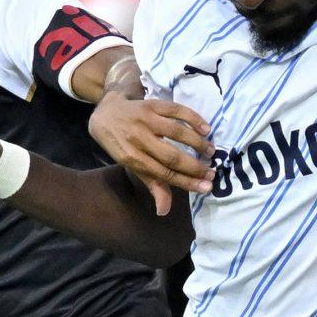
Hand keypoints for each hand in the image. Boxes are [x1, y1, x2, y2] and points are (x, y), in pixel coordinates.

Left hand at [91, 89, 214, 215]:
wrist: (105, 113)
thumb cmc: (121, 144)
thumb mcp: (132, 165)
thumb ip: (152, 184)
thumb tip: (164, 211)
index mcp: (132, 158)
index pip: (163, 174)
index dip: (187, 182)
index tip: (206, 187)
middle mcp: (137, 139)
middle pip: (171, 155)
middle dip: (195, 167)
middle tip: (212, 173)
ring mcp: (145, 119)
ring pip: (176, 131)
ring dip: (197, 143)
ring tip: (211, 151)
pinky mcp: (151, 104)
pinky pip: (176, 110)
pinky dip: (194, 119)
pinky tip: (206, 129)